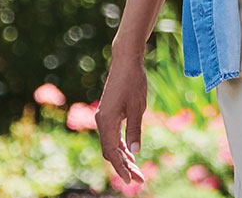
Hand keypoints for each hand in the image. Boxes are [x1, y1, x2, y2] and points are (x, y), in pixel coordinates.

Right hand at [95, 55, 148, 183]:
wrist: (126, 61)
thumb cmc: (133, 82)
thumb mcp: (138, 107)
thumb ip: (135, 129)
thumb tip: (135, 152)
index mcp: (106, 122)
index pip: (111, 152)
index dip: (121, 168)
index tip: (130, 180)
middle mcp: (101, 121)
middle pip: (111, 151)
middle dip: (124, 166)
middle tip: (139, 180)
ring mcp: (104, 118)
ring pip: (112, 145)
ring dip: (124, 158)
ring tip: (137, 171)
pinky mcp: (109, 114)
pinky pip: (113, 136)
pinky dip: (122, 146)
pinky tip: (130, 153)